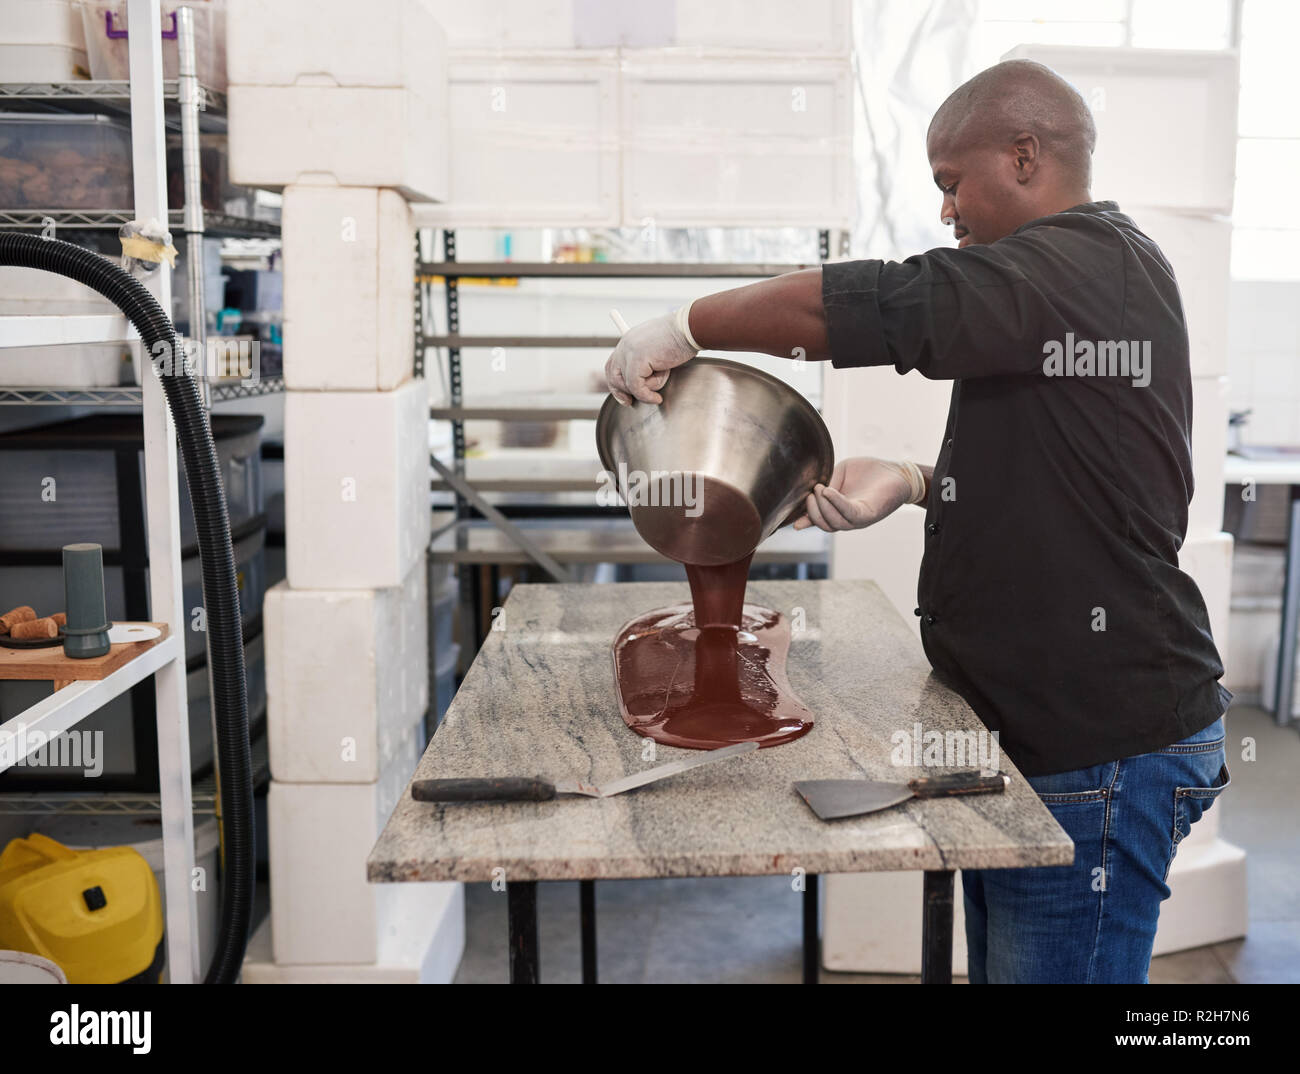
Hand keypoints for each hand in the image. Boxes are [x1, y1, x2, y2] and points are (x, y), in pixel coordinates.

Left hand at [604, 308, 697, 404]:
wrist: (689, 328)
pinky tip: (657, 398)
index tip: (625, 396)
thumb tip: (644, 384)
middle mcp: (626, 344)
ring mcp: (629, 351)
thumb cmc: (681, 338)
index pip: (614, 364)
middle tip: (630, 402)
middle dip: (620, 392)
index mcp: (630, 339)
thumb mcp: (658, 351)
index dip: (616, 383)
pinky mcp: (637, 359)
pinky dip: (646, 395)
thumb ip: (647, 364)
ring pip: (627, 383)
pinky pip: (636, 386)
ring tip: (664, 377)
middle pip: (612, 374)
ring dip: (646, 388)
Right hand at [792, 457, 923, 530]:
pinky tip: (828, 491)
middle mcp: (848, 518)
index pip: (820, 520)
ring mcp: (858, 519)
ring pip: (834, 523)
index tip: (793, 522)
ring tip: (819, 489)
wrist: (896, 471)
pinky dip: (835, 503)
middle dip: (812, 510)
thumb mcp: (839, 474)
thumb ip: (826, 483)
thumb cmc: (868, 471)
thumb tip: (812, 492)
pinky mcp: (869, 514)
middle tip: (811, 492)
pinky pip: (848, 513)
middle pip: (825, 524)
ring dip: (822, 507)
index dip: (805, 521)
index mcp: (839, 510)